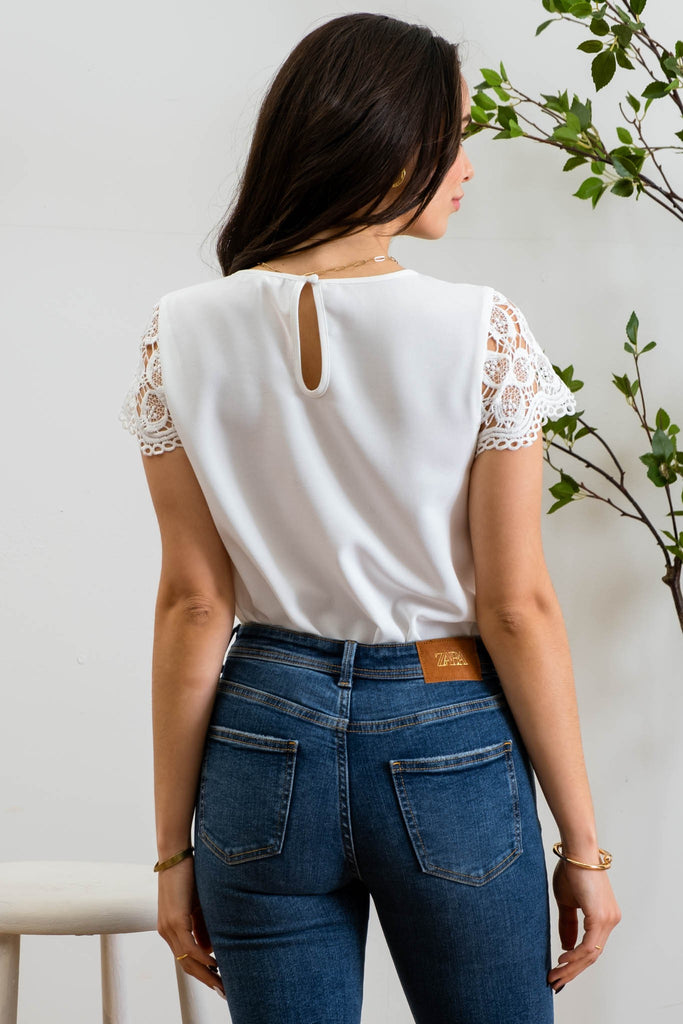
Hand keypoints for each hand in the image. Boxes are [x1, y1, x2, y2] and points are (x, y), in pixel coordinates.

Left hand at [156, 856, 225, 998]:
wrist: (175, 854)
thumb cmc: (188, 874)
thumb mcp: (198, 905)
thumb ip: (202, 927)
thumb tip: (209, 950)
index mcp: (170, 928)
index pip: (185, 958)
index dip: (202, 972)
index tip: (218, 982)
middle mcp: (167, 930)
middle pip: (186, 964)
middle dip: (205, 979)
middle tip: (223, 991)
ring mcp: (169, 926)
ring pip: (186, 959)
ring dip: (205, 973)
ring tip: (222, 983)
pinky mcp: (175, 919)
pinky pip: (189, 946)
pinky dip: (203, 957)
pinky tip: (215, 964)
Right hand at [547, 857, 620, 993]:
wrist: (576, 851)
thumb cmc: (571, 870)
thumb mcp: (567, 902)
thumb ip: (568, 924)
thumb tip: (567, 946)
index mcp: (605, 918)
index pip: (592, 949)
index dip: (576, 964)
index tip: (560, 972)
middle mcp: (611, 921)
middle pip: (592, 956)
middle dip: (572, 971)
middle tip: (556, 981)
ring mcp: (608, 920)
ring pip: (591, 955)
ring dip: (571, 967)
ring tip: (555, 974)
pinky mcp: (601, 917)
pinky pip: (589, 946)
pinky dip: (575, 956)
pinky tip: (562, 959)